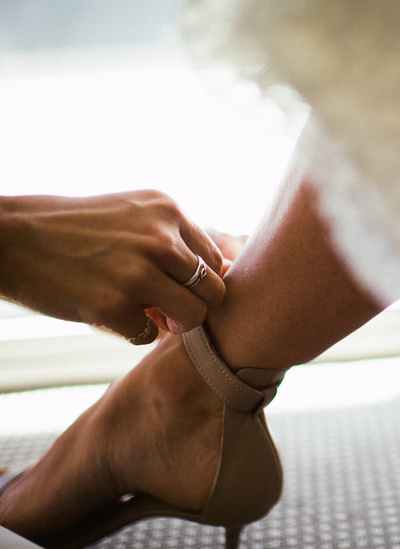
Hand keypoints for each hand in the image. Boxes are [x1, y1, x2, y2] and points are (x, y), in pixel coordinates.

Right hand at [0, 191, 225, 343]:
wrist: (12, 239)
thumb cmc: (78, 231)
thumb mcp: (134, 215)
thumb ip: (177, 239)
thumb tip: (229, 274)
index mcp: (169, 212)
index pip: (216, 261)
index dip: (199, 283)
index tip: (176, 289)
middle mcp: (160, 239)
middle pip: (214, 291)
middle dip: (196, 306)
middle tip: (169, 310)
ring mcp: (138, 273)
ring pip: (193, 317)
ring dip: (174, 324)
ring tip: (150, 316)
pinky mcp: (114, 306)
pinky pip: (149, 336)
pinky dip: (134, 333)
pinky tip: (111, 315)